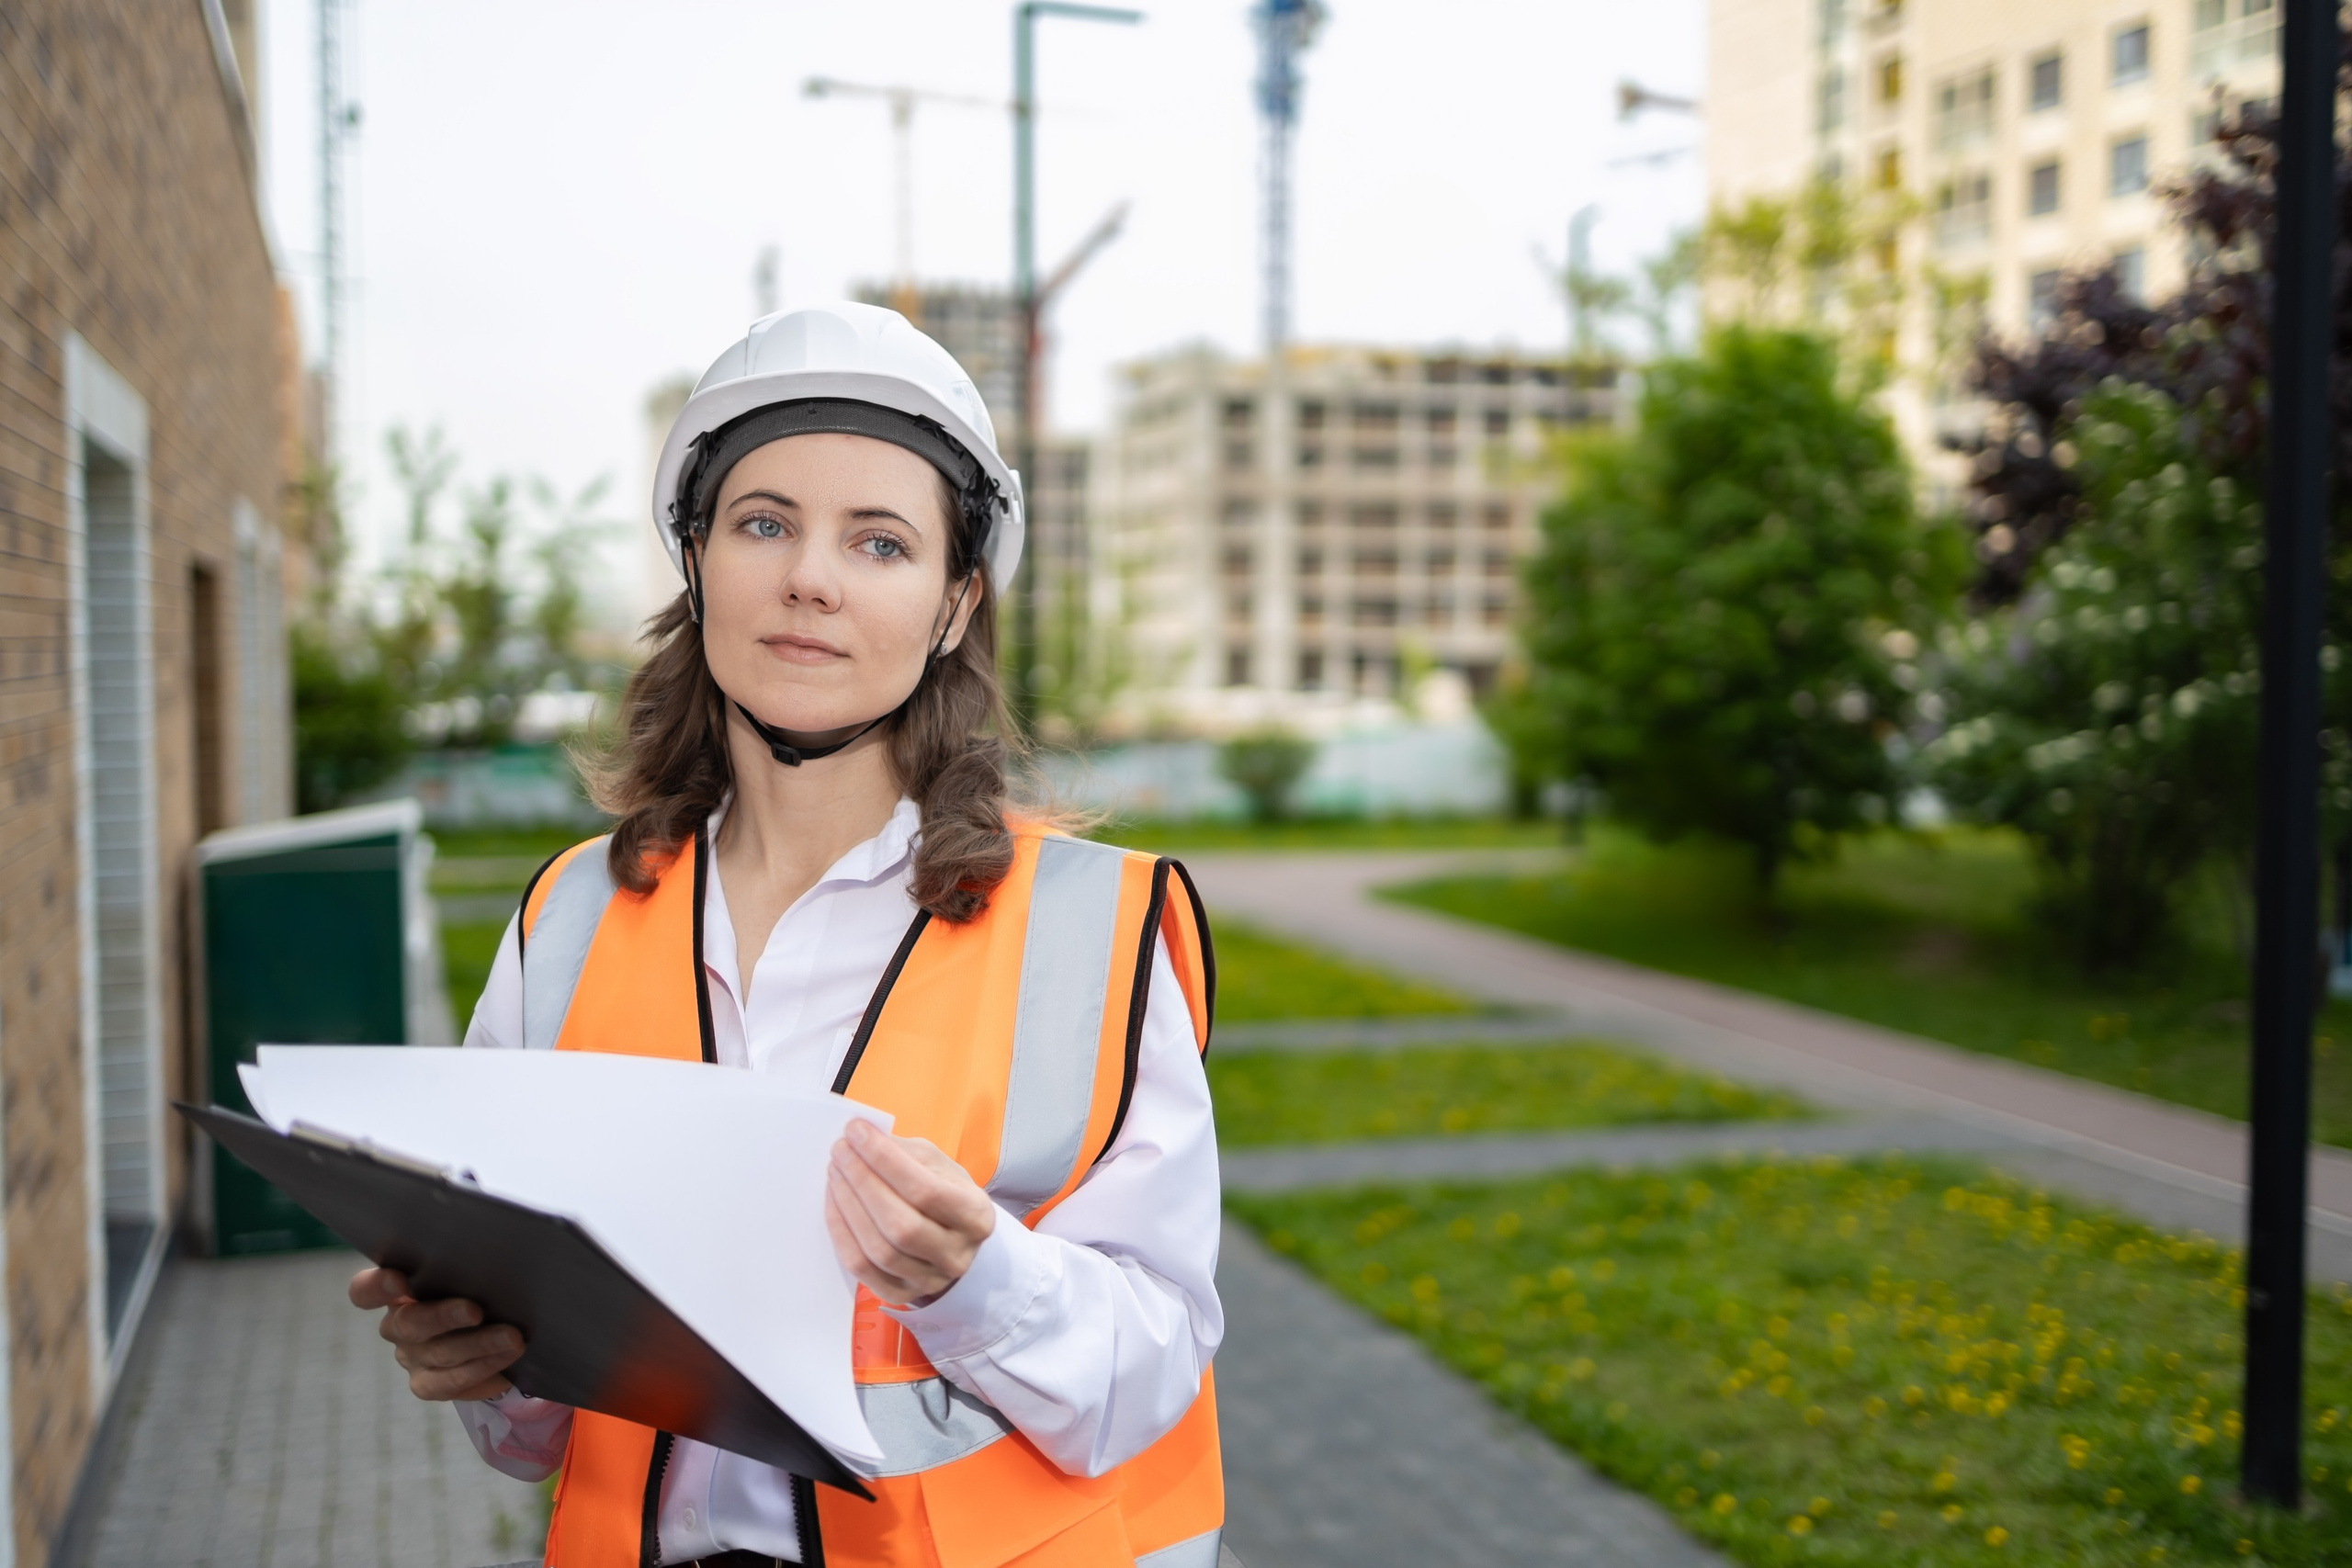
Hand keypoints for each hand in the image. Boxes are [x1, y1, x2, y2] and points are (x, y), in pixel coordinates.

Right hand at [348, 1266, 524, 1401]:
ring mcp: (410, 1357)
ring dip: (480, 1345)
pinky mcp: (427, 1384)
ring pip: (439, 1353)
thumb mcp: (467, 1274)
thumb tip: (496, 1253)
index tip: (399, 1281)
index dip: (378, 1286)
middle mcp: (397, 1325)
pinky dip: (483, 1369)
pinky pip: (452, 1381)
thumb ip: (466, 1266)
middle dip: (445, 1317)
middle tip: (476, 1311)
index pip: (367, 1290)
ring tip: (513, 1339)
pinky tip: (507, 1359)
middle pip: (409, 1323)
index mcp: (398, 1291)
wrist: (490, 1330)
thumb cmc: (476, 1287)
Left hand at [824, 1120, 996, 1306]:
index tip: (856, 1132)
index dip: (885, 1160)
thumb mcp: (940, 1166)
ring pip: (879, 1249)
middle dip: (862, 1181)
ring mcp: (928, 1280)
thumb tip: (862, 1137)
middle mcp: (956, 1254)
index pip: (925, 1190)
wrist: (954, 1242)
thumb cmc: (944, 1196)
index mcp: (976, 1216)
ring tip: (835, 1172)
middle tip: (840, 1151)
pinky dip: (841, 1233)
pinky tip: (834, 1203)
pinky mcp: (900, 1293)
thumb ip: (905, 1152)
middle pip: (900, 1224)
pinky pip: (861, 1268)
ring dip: (848, 1206)